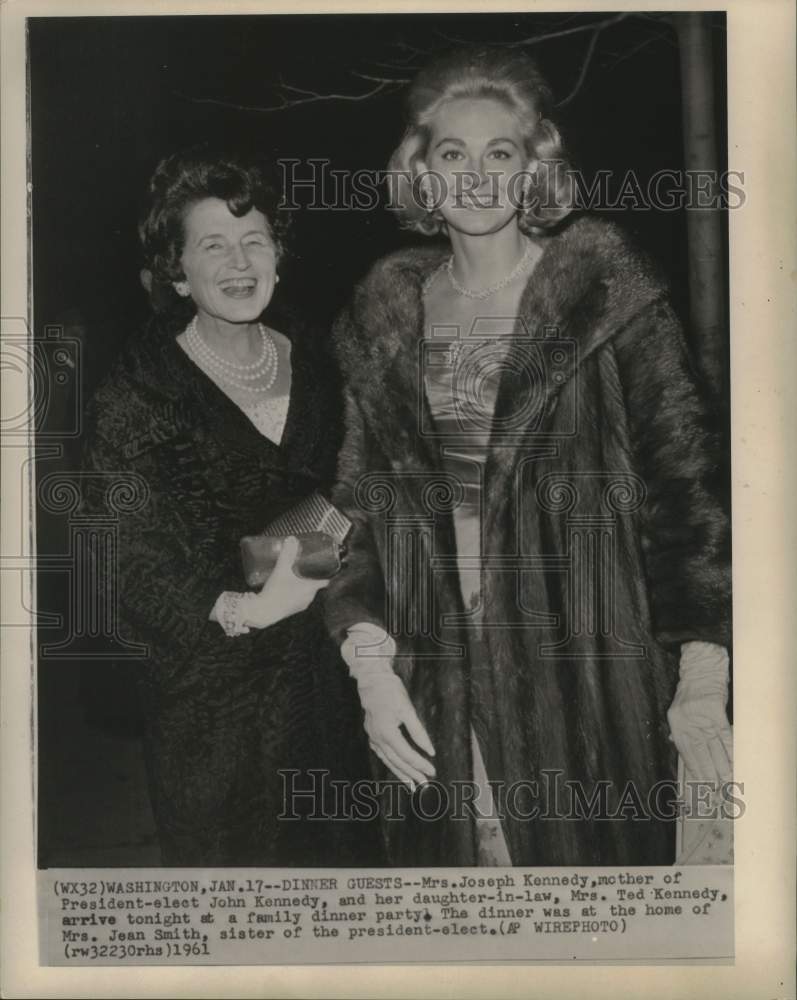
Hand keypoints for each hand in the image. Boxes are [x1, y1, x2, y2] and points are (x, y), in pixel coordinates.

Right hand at [246, 536, 328, 628]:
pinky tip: (286, 586)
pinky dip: (295, 592)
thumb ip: (287, 554)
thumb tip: (291, 540)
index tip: (325, 565)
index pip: (326, 580)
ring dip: (302, 584)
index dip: (326, 572)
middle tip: (305, 566)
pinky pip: (298, 599)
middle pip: (315, 584)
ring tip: (295, 575)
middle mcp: (309, 598)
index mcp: (311, 589)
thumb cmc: (276, 592)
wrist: (263, 612)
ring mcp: (301, 605)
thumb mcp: (281, 569)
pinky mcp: (292, 610)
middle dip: (311, 575)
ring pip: (306, 592)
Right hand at [341, 624, 435, 789]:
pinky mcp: (372, 733)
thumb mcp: (408, 709)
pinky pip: (382, 754)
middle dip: (412, 774)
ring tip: (412, 785)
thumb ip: (419, 732)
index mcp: (387, 732)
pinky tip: (397, 769)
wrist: (372, 679)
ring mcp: (372, 737)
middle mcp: (377, 738)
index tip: (432, 770)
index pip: (406, 754)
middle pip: (397, 761)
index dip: (420, 764)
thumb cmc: (391, 691)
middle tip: (425, 785)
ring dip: (401, 773)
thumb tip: (430, 751)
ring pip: (388, 760)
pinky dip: (391, 763)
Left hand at [667, 642, 732, 792]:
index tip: (702, 783)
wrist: (700, 670)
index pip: (686, 753)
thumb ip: (679, 731)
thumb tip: (677, 748)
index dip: (695, 769)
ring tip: (728, 781)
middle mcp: (687, 722)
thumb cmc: (690, 693)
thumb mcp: (679, 711)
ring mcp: (701, 717)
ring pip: (714, 747)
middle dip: (709, 773)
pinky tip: (735, 760)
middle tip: (716, 789)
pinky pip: (724, 735)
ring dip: (722, 765)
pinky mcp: (715, 712)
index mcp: (676, 723)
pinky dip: (730, 749)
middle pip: (700, 753)